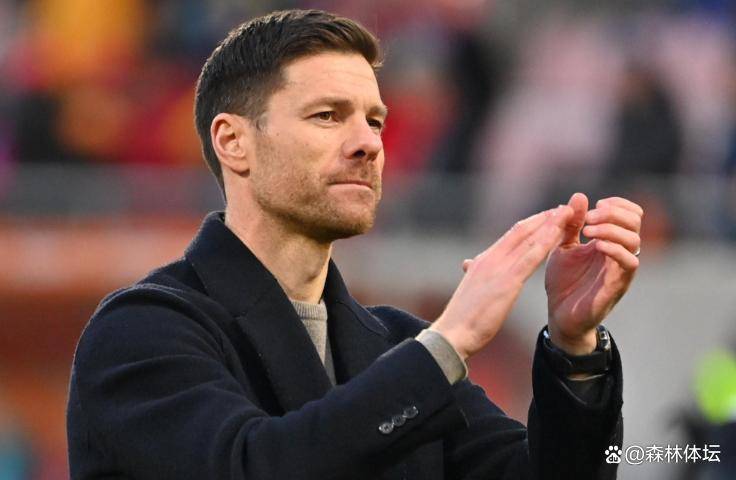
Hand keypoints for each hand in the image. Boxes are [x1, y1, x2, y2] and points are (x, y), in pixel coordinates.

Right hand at [431, 205, 573, 359]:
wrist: (453, 333)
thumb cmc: (462, 317)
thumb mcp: (470, 289)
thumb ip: (474, 273)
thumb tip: (469, 264)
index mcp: (483, 261)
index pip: (511, 236)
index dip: (532, 224)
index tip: (548, 217)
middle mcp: (490, 258)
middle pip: (521, 231)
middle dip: (544, 218)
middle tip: (563, 208)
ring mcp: (498, 268)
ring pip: (528, 239)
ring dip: (549, 224)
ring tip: (567, 213)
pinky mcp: (507, 282)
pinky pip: (530, 258)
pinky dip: (545, 243)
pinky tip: (559, 234)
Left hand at [545, 193, 641, 354]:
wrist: (559, 316)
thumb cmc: (564, 282)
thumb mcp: (562, 246)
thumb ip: (571, 224)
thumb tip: (580, 196)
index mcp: (610, 242)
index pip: (631, 214)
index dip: (618, 204)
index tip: (595, 206)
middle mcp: (619, 254)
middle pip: (635, 222)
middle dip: (613, 214)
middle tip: (588, 219)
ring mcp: (620, 270)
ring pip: (634, 241)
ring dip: (611, 229)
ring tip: (587, 231)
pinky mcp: (617, 286)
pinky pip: (629, 263)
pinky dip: (614, 249)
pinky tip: (595, 246)